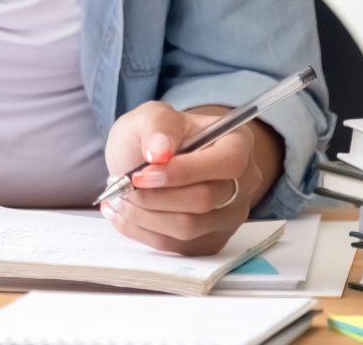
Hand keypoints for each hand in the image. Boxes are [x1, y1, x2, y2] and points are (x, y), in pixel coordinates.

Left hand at [99, 103, 272, 255]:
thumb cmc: (158, 135)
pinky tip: (122, 212)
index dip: (183, 172)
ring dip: (144, 214)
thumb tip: (159, 151)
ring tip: (120, 196)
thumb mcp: (152, 116)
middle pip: (205, 200)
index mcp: (238, 143)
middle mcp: (243, 183)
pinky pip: (175, 246)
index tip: (141, 174)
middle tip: (123, 184)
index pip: (227, 163)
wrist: (153, 160)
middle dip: (155, 196)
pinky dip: (141, 231)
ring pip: (188, 228)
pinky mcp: (209, 240)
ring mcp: (229, 216)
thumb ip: (157, 125)